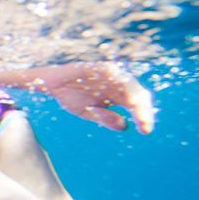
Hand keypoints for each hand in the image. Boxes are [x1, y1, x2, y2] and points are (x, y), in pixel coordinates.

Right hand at [37, 63, 155, 134]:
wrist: (53, 84)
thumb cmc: (71, 96)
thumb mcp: (89, 112)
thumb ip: (105, 117)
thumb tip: (125, 126)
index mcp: (119, 94)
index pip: (136, 105)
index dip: (143, 117)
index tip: (145, 131)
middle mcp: (119, 83)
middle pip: (138, 94)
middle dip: (143, 110)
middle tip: (145, 126)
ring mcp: (111, 74)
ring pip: (130, 85)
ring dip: (135, 98)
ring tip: (138, 112)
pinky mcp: (101, 67)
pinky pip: (114, 75)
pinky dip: (121, 85)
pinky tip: (126, 98)